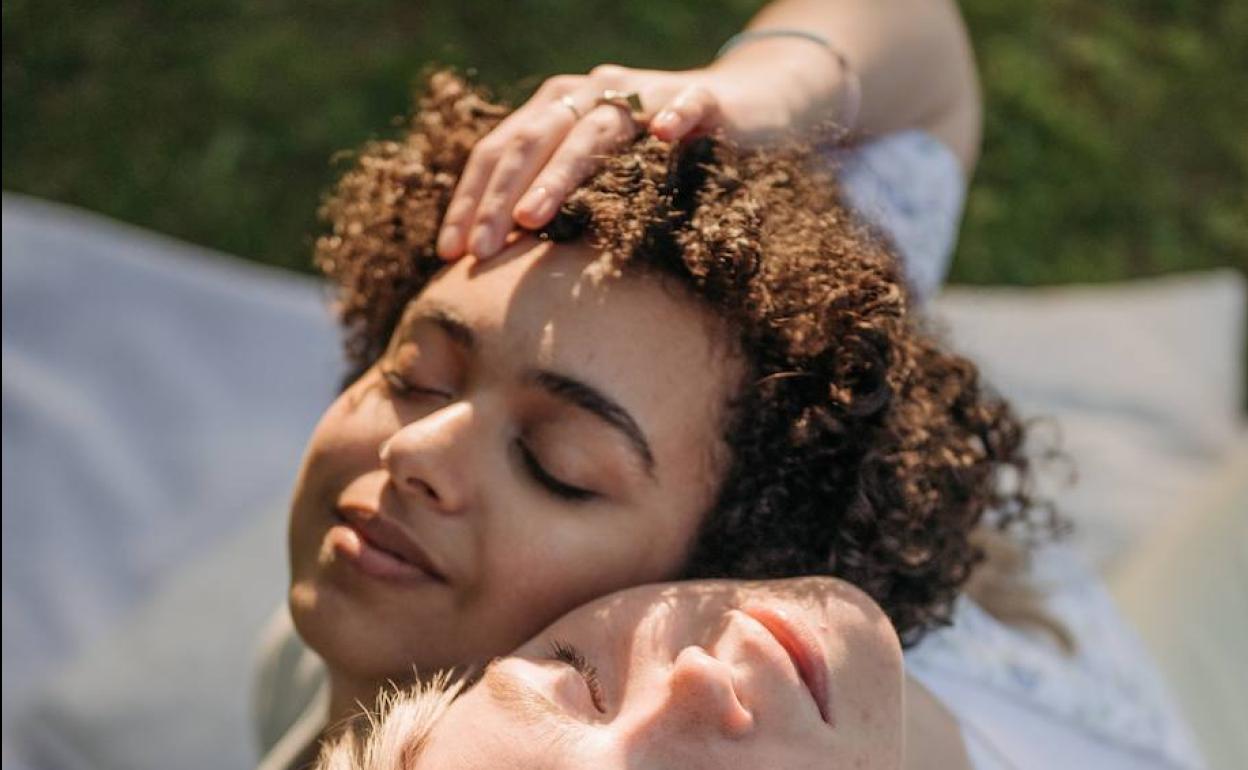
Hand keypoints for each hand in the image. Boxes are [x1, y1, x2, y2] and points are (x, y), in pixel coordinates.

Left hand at [436, 64, 793, 259]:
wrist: (740, 105)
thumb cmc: (657, 154)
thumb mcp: (596, 174)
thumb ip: (552, 198)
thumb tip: (495, 259)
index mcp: (555, 109)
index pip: (498, 151)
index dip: (471, 199)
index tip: (450, 252)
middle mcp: (590, 93)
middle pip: (532, 142)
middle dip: (499, 199)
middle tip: (480, 253)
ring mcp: (644, 93)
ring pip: (595, 130)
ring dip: (560, 173)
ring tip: (532, 217)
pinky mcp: (700, 98)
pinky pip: (686, 105)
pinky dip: (674, 118)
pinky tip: (662, 138)